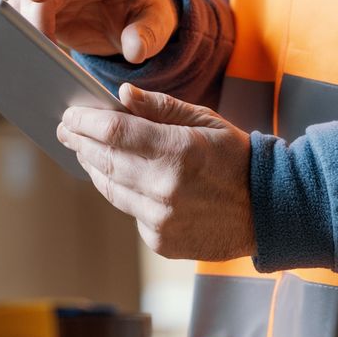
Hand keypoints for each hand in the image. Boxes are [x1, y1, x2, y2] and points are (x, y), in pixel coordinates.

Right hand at [10, 0, 177, 63]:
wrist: (134, 20)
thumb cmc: (146, 14)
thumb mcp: (158, 24)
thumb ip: (147, 35)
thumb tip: (134, 51)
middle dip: (33, 15)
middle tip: (33, 46)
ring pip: (26, 2)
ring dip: (22, 27)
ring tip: (27, 56)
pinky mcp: (44, 8)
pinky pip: (24, 19)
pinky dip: (21, 36)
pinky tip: (25, 56)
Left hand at [58, 86, 256, 261]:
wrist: (270, 211)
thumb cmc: (237, 159)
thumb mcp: (207, 121)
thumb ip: (161, 108)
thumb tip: (122, 95)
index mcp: (178, 151)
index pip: (114, 132)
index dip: (85, 122)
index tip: (70, 116)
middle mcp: (165, 188)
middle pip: (104, 161)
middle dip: (81, 143)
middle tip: (68, 131)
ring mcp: (161, 218)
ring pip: (111, 189)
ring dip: (95, 168)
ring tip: (88, 152)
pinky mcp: (161, 240)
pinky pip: (130, 212)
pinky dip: (125, 194)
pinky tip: (127, 180)